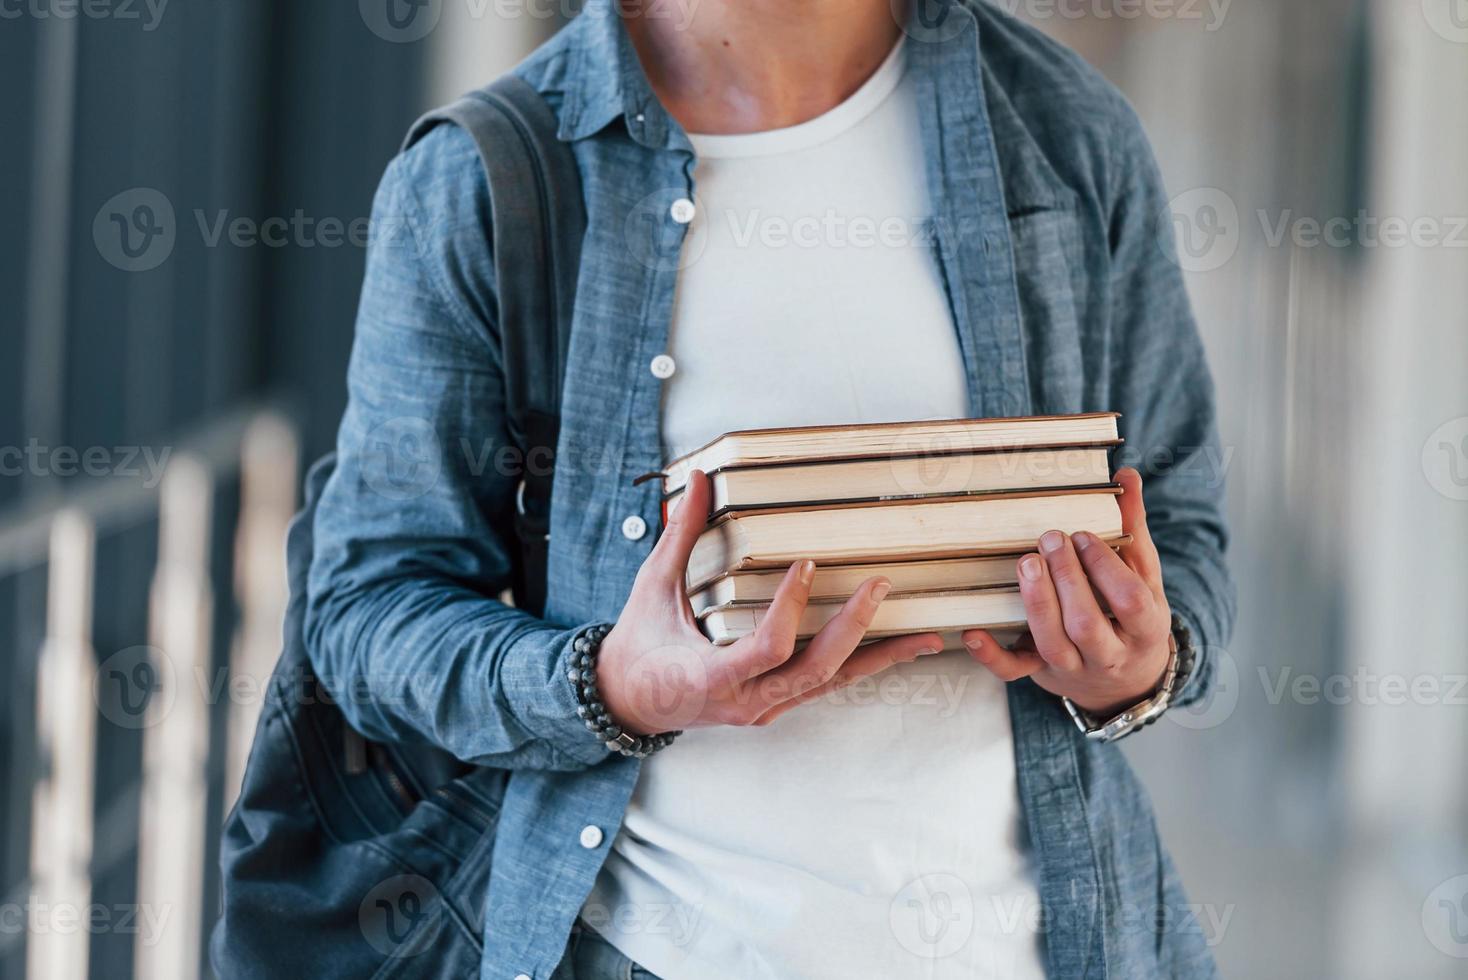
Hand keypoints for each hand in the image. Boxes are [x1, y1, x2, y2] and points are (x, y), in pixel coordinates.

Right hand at [597, 471, 943, 733]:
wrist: (629, 701)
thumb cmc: (639, 646)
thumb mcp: (653, 588)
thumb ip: (680, 535)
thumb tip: (699, 481)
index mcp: (710, 676)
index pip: (767, 648)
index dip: (791, 608)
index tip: (807, 565)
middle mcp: (746, 700)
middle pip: (815, 670)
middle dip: (853, 627)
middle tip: (880, 585)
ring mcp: (764, 707)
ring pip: (831, 684)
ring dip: (877, 657)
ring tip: (922, 636)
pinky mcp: (776, 704)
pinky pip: (826, 686)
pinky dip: (863, 666)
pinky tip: (898, 651)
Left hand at [961, 468, 1171, 716]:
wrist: (1126, 678)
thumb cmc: (1131, 613)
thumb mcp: (1142, 574)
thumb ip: (1132, 527)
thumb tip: (1126, 474)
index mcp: (1145, 628)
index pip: (1130, 602)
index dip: (1106, 568)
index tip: (1084, 535)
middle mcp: (1111, 655)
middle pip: (1086, 624)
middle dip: (1066, 580)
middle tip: (1049, 538)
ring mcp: (1074, 668)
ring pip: (1052, 646)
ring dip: (1036, 604)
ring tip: (1025, 562)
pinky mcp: (1041, 674)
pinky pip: (1013, 671)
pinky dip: (991, 655)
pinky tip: (972, 631)